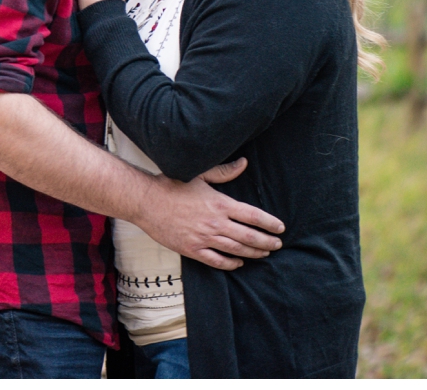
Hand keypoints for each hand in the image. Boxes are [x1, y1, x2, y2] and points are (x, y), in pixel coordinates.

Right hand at [130, 158, 284, 270]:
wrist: (146, 201)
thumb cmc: (172, 185)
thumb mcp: (201, 174)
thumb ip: (225, 171)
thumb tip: (244, 163)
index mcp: (220, 203)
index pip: (253, 216)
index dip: (270, 223)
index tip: (280, 228)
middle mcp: (215, 222)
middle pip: (249, 236)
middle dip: (267, 242)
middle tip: (277, 244)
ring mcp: (204, 238)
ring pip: (236, 250)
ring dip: (253, 253)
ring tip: (264, 253)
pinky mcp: (192, 249)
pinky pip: (217, 261)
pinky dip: (231, 264)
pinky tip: (239, 263)